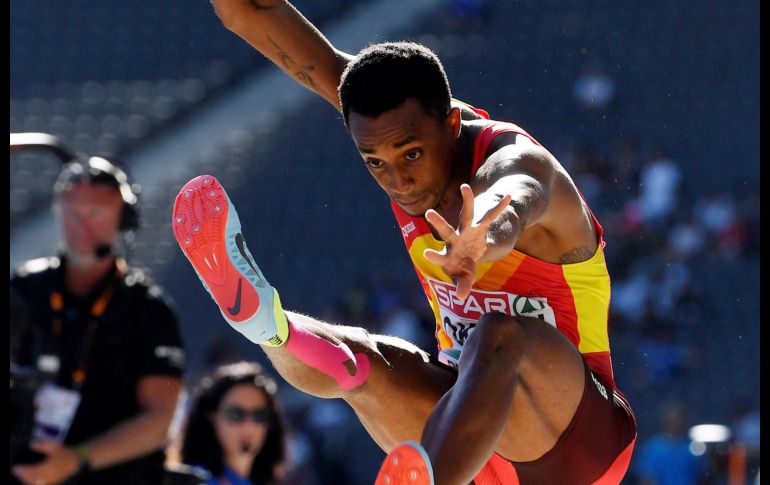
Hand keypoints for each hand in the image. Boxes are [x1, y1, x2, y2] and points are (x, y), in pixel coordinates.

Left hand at [12, 441, 79, 484]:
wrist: (77, 461)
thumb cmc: (66, 453)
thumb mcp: (55, 446)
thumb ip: (42, 445)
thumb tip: (31, 444)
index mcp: (46, 468)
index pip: (30, 471)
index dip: (22, 470)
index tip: (16, 467)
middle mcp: (47, 477)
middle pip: (31, 479)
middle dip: (23, 476)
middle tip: (18, 471)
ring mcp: (50, 481)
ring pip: (35, 483)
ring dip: (27, 480)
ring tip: (23, 475)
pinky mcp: (53, 482)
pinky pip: (41, 484)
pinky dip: (35, 482)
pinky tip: (33, 480)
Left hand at [423, 184, 511, 299]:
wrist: (469, 253)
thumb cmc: (462, 267)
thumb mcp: (464, 277)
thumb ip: (462, 285)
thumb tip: (461, 298)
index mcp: (449, 254)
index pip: (441, 256)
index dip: (435, 256)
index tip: (427, 254)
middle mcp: (455, 239)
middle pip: (446, 230)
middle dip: (438, 222)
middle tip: (428, 212)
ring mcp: (467, 230)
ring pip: (466, 214)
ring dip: (467, 201)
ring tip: (465, 187)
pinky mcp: (480, 226)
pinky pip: (491, 216)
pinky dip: (500, 208)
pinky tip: (509, 196)